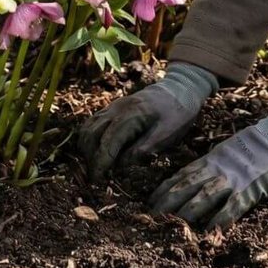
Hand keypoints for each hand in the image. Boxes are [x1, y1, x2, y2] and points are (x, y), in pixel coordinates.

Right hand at [78, 62, 217, 183]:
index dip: (100, 162)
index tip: (96, 180)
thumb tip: (121, 166)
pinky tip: (95, 149)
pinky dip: (89, 136)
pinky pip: (93, 121)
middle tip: (95, 176)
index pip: (107, 143)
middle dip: (90, 157)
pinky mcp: (113, 107)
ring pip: (88, 127)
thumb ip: (144, 149)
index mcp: (131, 116)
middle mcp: (117, 109)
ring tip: (94, 165)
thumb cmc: (178, 112)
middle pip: (92, 135)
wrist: (181, 87)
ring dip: (87, 147)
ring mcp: (113, 106)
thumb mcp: (167, 134)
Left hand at [148, 101, 267, 230]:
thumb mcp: (227, 150)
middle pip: (186, 185)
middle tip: (152, 216)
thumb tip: (196, 177)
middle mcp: (217, 168)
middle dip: (167, 201)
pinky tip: (210, 230)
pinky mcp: (251, 188)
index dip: (165, 188)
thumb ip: (213, 163)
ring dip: (187, 211)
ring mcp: (233, 178)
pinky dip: (220, 218)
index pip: (182, 174)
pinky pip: (232, 206)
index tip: (150, 200)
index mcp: (211, 159)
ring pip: (204, 196)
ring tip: (172, 224)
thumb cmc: (256, 144)